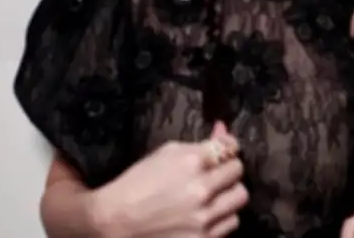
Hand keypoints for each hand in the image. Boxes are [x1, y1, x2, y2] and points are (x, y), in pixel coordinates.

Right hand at [95, 121, 247, 237]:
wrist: (114, 222)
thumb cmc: (137, 184)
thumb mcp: (166, 153)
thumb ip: (201, 143)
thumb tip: (223, 130)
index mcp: (190, 163)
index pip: (230, 149)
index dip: (226, 150)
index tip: (222, 153)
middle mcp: (201, 190)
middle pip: (238, 172)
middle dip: (227, 170)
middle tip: (215, 174)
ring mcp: (203, 218)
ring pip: (239, 198)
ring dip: (228, 194)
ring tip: (212, 195)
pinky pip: (231, 223)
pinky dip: (222, 217)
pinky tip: (206, 214)